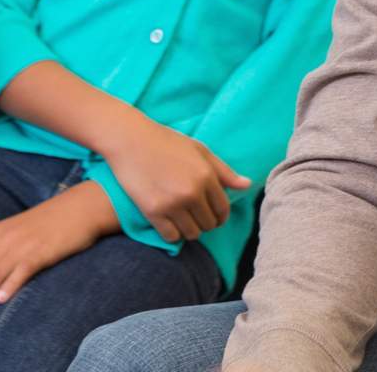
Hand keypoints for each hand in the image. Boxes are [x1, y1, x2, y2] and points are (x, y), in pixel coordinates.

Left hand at [0, 182, 117, 328]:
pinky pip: (20, 272)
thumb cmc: (54, 219)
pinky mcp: (41, 252)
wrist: (81, 207)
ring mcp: (23, 245)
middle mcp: (7, 237)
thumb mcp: (22, 226)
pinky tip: (1, 300)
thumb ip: (6, 244)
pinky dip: (8, 287)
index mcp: (0, 229)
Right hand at [100, 117, 250, 242]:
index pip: (223, 209)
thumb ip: (223, 171)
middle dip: (204, 222)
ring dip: (189, 230)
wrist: (130, 139)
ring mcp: (172, 203)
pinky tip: (168, 223)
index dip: (220, 216)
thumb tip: (247, 185)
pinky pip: (171, 237)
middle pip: (208, 224)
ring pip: (191, 234)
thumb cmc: (165, 141)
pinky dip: (172, 234)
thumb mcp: (199, 150)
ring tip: (182, 220)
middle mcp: (192, 192)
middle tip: (194, 216)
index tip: (213, 216)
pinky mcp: (153, 211)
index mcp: (206, 176)